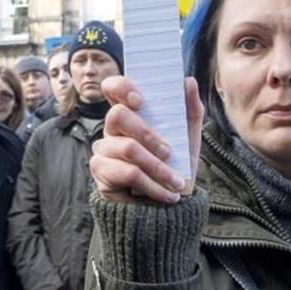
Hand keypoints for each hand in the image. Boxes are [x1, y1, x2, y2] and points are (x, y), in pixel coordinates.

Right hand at [89, 76, 204, 204]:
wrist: (167, 207)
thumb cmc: (174, 167)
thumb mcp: (188, 139)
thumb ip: (190, 110)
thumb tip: (189, 81)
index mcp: (131, 114)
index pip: (112, 88)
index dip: (121, 87)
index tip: (140, 100)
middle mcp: (112, 128)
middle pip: (117, 115)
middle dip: (147, 134)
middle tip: (168, 151)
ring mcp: (103, 149)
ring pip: (128, 148)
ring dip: (158, 168)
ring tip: (176, 182)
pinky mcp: (101, 171)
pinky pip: (127, 172)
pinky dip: (153, 185)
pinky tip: (167, 195)